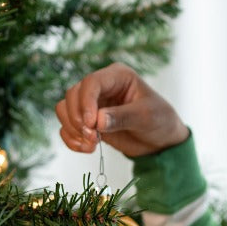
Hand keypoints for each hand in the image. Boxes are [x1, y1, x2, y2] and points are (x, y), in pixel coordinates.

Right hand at [55, 62, 188, 158]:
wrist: (161, 141)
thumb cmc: (159, 120)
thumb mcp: (146, 117)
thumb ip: (122, 117)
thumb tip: (98, 121)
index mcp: (118, 76)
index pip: (92, 82)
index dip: (86, 102)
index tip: (91, 124)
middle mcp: (102, 86)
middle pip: (73, 94)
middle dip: (78, 118)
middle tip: (93, 138)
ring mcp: (92, 103)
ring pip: (65, 109)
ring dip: (72, 129)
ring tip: (91, 144)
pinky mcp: (88, 121)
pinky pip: (67, 126)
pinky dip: (71, 139)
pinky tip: (87, 149)